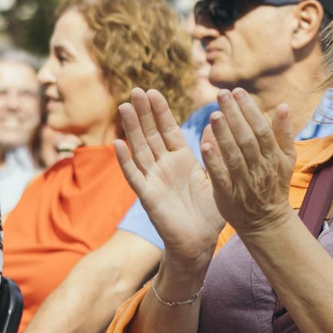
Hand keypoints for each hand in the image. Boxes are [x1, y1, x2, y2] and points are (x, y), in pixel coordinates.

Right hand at [112, 89, 223, 264]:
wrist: (200, 243)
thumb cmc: (209, 213)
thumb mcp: (215, 177)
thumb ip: (213, 152)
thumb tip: (214, 125)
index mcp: (183, 160)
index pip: (168, 130)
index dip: (160, 112)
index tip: (154, 91)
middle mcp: (165, 166)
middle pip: (151, 134)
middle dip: (144, 113)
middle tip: (136, 90)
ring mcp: (154, 179)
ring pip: (140, 149)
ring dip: (132, 129)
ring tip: (125, 106)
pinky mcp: (148, 196)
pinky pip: (134, 176)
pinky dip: (125, 161)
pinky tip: (118, 144)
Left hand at [201, 89, 297, 238]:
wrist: (266, 222)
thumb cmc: (274, 185)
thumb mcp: (286, 160)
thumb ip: (284, 133)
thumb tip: (283, 106)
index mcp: (273, 157)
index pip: (262, 129)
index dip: (250, 110)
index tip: (238, 91)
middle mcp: (260, 168)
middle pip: (247, 139)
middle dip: (234, 115)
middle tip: (221, 94)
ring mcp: (244, 183)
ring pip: (234, 156)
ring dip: (223, 135)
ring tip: (213, 114)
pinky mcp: (228, 196)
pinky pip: (221, 177)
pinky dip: (214, 162)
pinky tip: (204, 145)